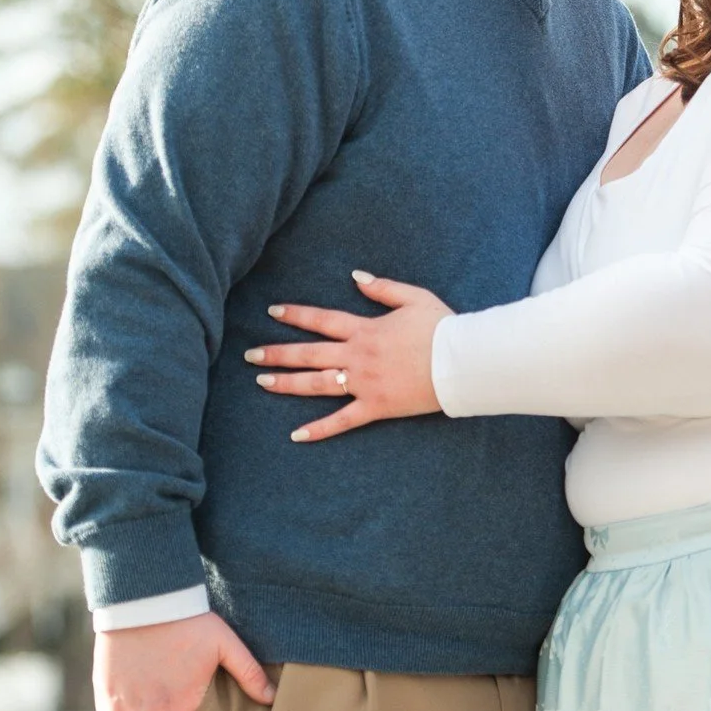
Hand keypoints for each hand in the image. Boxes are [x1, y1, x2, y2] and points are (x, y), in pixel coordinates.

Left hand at [245, 273, 452, 441]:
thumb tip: (356, 276)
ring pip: (317, 384)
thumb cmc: (441, 327)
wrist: (460, 361)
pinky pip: (342, 421)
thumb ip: (382, 287)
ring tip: (262, 382)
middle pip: (309, 354)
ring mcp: (363, 384)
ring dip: (287, 384)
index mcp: (365, 329)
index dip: (296, 315)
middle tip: (250, 356)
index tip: (273, 312)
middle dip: (277, 354)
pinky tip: (296, 435)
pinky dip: (319, 430)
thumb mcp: (414, 297)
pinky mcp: (375, 407)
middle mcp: (357, 357)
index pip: (322, 320)